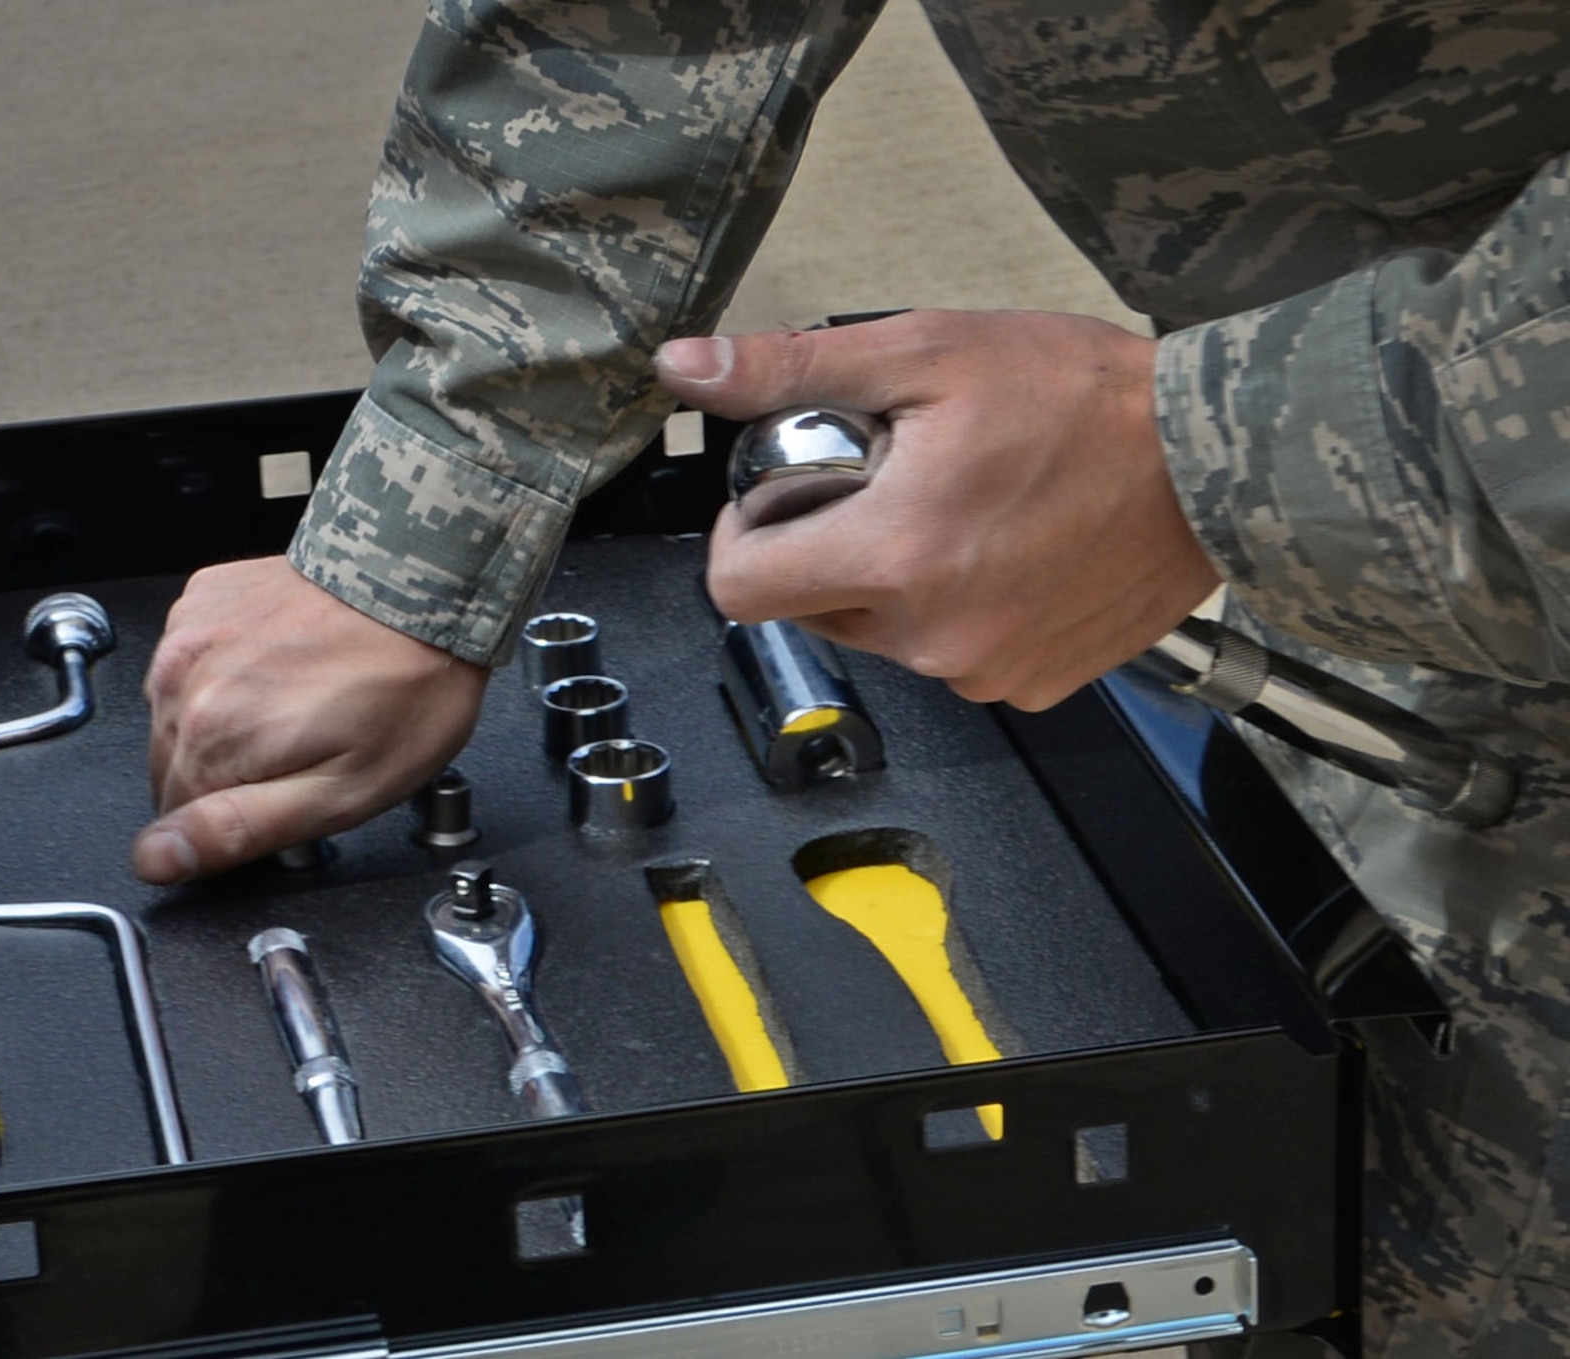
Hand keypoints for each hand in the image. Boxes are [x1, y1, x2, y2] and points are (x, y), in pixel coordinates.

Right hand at [136, 556, 488, 881]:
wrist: (425, 585)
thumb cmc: (405, 688)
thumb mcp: (341, 794)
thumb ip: (238, 831)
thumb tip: (158, 859)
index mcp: (213, 736)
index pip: (175, 820)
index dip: (234, 822)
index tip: (284, 799)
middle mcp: (184, 678)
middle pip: (173, 768)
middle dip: (229, 774)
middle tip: (302, 751)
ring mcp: (189, 632)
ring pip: (178, 715)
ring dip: (224, 723)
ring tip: (297, 704)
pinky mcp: (204, 598)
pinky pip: (192, 660)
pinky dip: (226, 671)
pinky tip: (283, 665)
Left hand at [655, 309, 1219, 710]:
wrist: (1222, 459)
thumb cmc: (1087, 399)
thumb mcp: (926, 353)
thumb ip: (793, 369)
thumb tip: (688, 369)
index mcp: (890, 559)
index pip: (737, 589)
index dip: (744, 535)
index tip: (783, 494)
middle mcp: (929, 637)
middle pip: (808, 607)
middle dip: (827, 544)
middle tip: (892, 479)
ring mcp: (982, 671)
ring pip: (879, 633)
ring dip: (892, 577)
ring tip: (956, 506)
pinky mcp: (1029, 685)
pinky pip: (950, 656)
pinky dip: (956, 609)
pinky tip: (1004, 550)